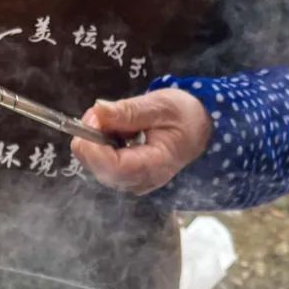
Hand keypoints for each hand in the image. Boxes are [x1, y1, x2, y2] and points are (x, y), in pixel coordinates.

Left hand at [71, 89, 212, 194]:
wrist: (198, 129)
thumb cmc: (184, 117)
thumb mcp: (160, 105)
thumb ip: (128, 111)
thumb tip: (97, 111)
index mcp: (155, 166)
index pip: (115, 168)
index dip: (94, 146)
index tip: (91, 119)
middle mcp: (140, 181)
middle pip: (100, 169)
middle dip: (90, 139)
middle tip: (97, 113)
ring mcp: (130, 182)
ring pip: (96, 167)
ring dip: (94, 141)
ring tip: (109, 118)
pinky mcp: (124, 177)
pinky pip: (100, 164)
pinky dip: (99, 144)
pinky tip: (112, 129)